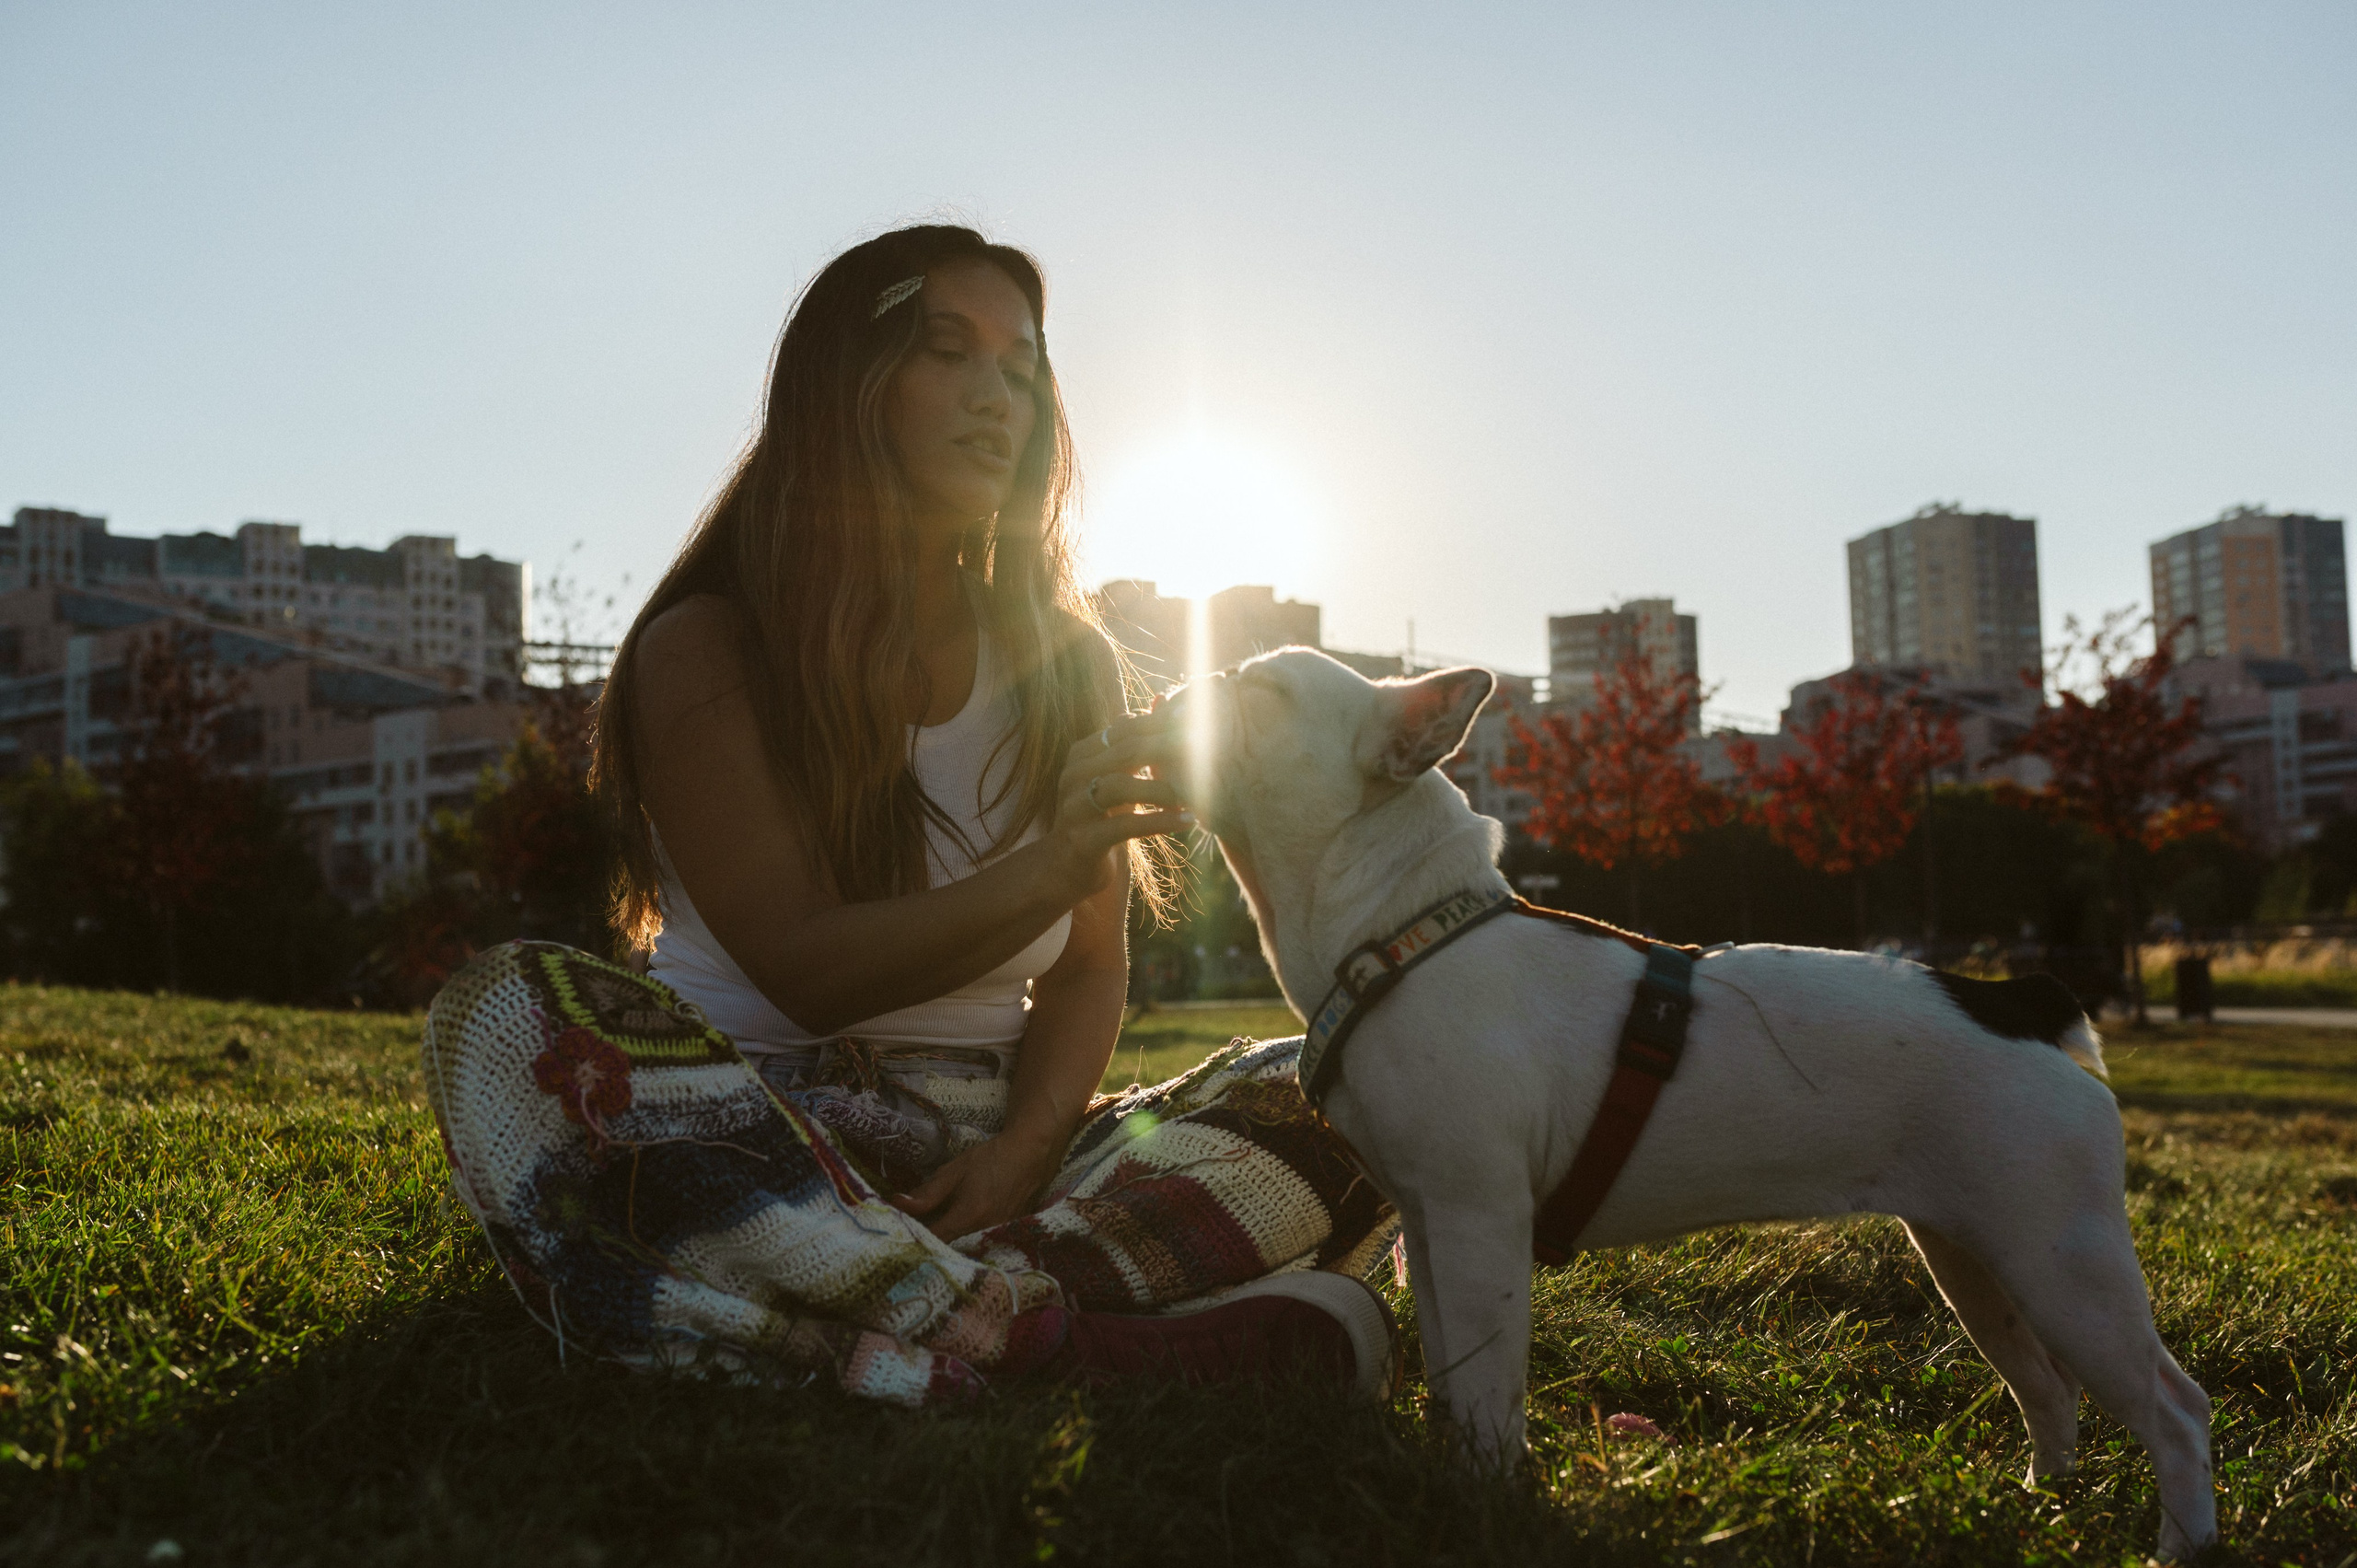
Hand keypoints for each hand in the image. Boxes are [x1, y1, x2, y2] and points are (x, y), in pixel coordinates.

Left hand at [889, 1130, 1059, 1240]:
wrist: (1030, 1155)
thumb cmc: (990, 1160)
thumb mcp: (954, 1172)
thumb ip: (927, 1193)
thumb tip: (898, 1204)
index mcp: (969, 1216)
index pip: (933, 1239)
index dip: (914, 1238)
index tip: (899, 1233)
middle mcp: (985, 1232)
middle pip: (949, 1250)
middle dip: (929, 1244)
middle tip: (914, 1232)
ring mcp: (1000, 1237)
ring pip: (964, 1250)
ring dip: (947, 1245)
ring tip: (934, 1231)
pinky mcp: (1008, 1237)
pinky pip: (979, 1246)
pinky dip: (965, 1242)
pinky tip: (957, 1231)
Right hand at [1043, 712, 1188, 898]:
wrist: (1070, 868)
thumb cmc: (1103, 817)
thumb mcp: (1118, 776)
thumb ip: (1135, 742)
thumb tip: (1160, 700)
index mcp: (1081, 755)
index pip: (1123, 730)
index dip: (1159, 724)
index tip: (1194, 721)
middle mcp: (1072, 776)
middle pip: (1123, 753)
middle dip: (1165, 750)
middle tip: (1201, 751)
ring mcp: (1073, 808)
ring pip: (1120, 787)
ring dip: (1161, 789)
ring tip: (1191, 793)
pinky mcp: (1083, 840)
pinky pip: (1125, 826)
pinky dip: (1159, 822)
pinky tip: (1187, 820)